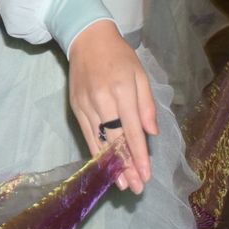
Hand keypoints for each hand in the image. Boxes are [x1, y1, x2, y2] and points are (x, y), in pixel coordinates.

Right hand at [67, 20, 155, 193]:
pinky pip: (86, 134)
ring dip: (110, 165)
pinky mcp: (75, 107)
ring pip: (99, 141)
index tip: (146, 176)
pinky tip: (104, 165)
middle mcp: (102, 100)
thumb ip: (147, 105)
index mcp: (122, 91)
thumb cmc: (120, 57)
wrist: (87, 40)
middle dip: (126, 166)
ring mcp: (86, 105)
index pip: (132, 131)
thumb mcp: (141, 75)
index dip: (139, 156)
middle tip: (135, 188)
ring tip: (120, 184)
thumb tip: (152, 133)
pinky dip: (96, 152)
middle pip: (115, 140)